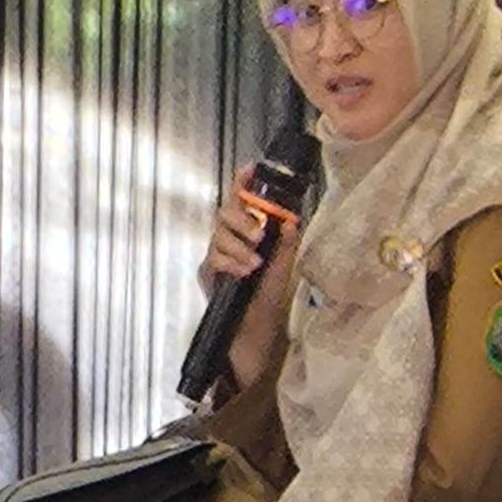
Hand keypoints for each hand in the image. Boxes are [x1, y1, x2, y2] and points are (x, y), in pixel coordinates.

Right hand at [199, 165, 297, 389]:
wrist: (253, 331)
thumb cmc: (267, 298)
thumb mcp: (283, 269)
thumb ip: (287, 244)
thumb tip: (293, 220)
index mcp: (247, 232)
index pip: (243, 201)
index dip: (243, 183)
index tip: (251, 169)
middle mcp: (229, 239)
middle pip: (224, 213)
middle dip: (242, 219)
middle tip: (260, 233)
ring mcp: (216, 255)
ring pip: (218, 236)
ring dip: (239, 246)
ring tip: (255, 262)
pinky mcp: (208, 273)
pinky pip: (213, 259)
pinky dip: (230, 263)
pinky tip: (244, 271)